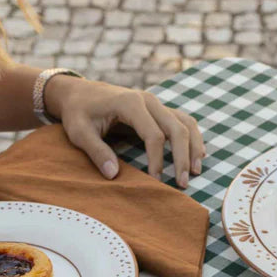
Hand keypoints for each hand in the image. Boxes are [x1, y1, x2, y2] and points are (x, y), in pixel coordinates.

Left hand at [45, 76, 205, 187]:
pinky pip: (183, 121)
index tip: (156, 181)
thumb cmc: (78, 112)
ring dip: (193, 147)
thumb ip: (96, 151)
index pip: (154, 134)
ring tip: (196, 171)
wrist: (80, 92)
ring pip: (185, 123)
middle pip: (176, 129)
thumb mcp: (79, 132)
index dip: (157, 160)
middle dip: (182, 158)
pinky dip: (193, 137)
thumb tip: (113, 175)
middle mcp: (148, 100)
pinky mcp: (159, 109)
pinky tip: (197, 155)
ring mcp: (156, 103)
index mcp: (130, 103)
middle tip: (183, 183)